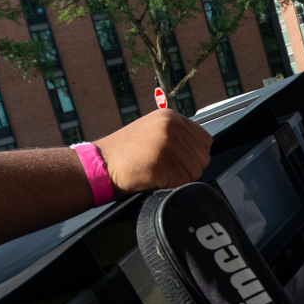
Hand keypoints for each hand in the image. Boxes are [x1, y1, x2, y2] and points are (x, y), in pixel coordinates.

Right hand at [95, 109, 211, 195]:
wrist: (99, 164)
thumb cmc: (124, 155)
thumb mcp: (152, 133)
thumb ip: (176, 137)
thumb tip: (201, 154)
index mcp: (171, 117)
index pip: (205, 140)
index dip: (193, 156)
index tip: (177, 162)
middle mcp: (172, 125)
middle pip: (202, 157)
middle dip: (187, 169)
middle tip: (164, 170)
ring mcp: (168, 142)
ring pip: (195, 171)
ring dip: (179, 179)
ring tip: (157, 173)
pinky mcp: (163, 161)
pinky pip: (183, 183)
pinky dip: (170, 187)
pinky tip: (153, 179)